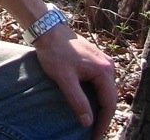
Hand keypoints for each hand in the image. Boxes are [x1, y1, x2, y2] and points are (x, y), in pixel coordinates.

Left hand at [33, 24, 115, 139]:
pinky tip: (90, 103)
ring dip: (100, 106)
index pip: (108, 103)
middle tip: (94, 133)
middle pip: (110, 97)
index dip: (103, 122)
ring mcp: (103, 61)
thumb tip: (88, 122)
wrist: (47, 29)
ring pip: (106, 90)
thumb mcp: (64, 78)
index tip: (95, 136)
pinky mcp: (95, 59)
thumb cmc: (54, 52)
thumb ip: (77, 100)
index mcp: (104, 70)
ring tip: (93, 122)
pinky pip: (100, 82)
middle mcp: (108, 65)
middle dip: (103, 116)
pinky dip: (97, 95)